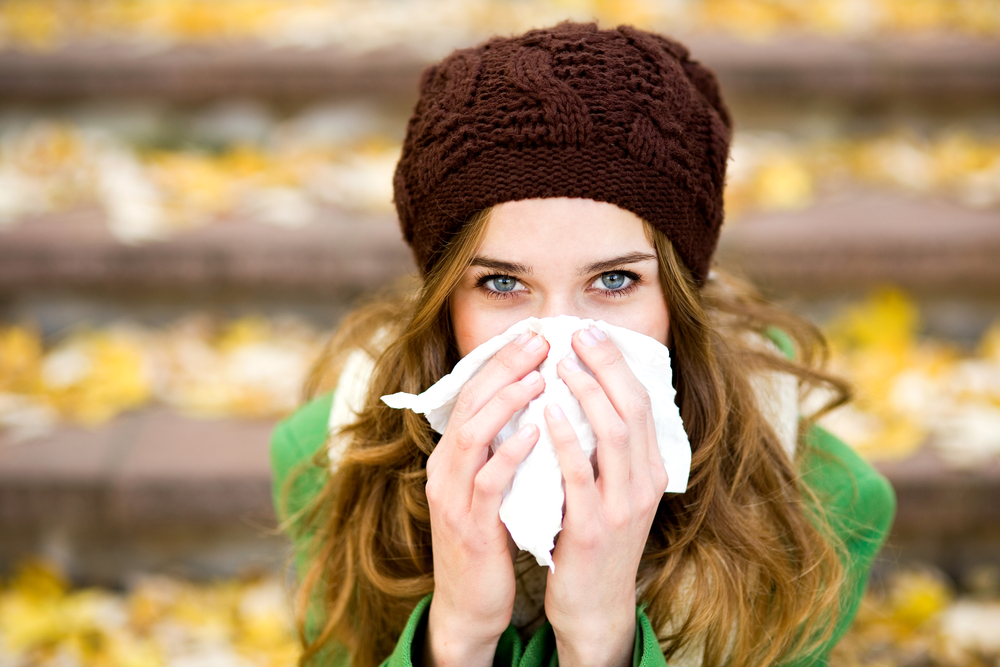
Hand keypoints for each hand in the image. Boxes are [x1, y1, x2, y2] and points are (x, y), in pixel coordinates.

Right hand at [423, 331, 548, 666]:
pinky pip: (488, 483)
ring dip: (505, 403)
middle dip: (503, 369)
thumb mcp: (492, 485)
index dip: (500, 363)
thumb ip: (503, 448)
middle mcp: (445, 470)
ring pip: (472, 436)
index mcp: (452, 457)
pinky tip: (536, 432)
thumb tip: (538, 404)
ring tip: (539, 376)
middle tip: (538, 341)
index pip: (471, 395)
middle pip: (468, 404)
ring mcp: (453, 497)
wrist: (471, 602)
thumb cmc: (490, 538)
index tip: (532, 337)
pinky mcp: (470, 526)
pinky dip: (510, 454)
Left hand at [543, 326, 668, 666]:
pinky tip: (547, 412)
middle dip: (606, 365)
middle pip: (633, 408)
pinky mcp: (592, 528)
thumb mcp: (613, 490)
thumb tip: (588, 393)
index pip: (642, 403)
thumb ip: (608, 449)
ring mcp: (621, 506)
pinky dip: (565, 438)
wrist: (593, 604)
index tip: (592, 332)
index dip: (618, 364)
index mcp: (651, 470)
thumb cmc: (594, 538)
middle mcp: (644, 483)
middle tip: (578, 332)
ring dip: (587, 392)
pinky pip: (580, 473)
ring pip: (613, 434)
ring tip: (561, 362)